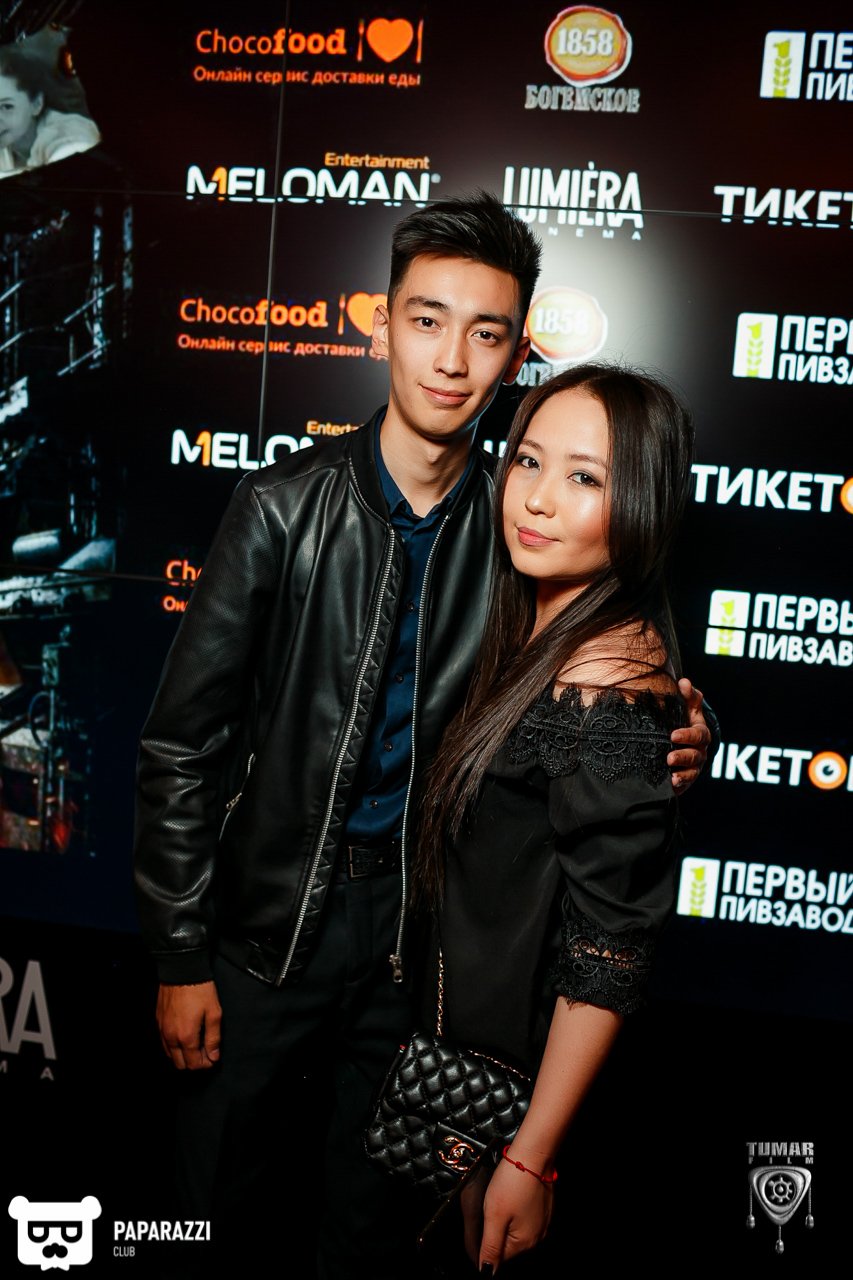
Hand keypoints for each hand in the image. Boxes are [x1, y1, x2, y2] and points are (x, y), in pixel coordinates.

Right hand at [156, 981, 221, 1069]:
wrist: (181, 970)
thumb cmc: (199, 990)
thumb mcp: (214, 1013)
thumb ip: (213, 1038)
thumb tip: (213, 1056)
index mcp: (186, 1037)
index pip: (194, 1064)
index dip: (206, 1064)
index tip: (213, 1057)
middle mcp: (171, 1037)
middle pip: (180, 1064)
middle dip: (194, 1062)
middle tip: (205, 1051)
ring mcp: (162, 1030)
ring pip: (170, 1055)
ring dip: (183, 1055)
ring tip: (196, 1043)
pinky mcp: (158, 1021)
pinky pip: (164, 1043)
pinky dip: (174, 1045)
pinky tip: (184, 1035)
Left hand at [478, 1153, 553, 1270]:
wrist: (532, 1154)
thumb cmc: (511, 1183)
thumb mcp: (494, 1216)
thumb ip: (491, 1247)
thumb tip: (487, 1273)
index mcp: (524, 1243)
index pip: (498, 1258)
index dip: (484, 1244)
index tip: (480, 1223)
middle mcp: (537, 1238)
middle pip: (508, 1245)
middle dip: (495, 1232)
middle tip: (488, 1208)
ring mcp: (543, 1223)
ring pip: (516, 1231)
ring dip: (505, 1221)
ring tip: (498, 1200)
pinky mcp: (544, 1210)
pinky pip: (525, 1219)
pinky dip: (515, 1212)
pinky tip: (510, 1197)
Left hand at [668, 677, 710, 792]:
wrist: (679, 741)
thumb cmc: (682, 720)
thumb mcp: (687, 707)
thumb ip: (687, 695)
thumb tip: (684, 682)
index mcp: (700, 733)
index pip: (698, 735)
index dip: (687, 735)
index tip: (673, 735)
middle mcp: (699, 751)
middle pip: (694, 755)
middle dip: (683, 756)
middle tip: (669, 757)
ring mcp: (693, 767)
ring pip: (691, 772)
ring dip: (682, 774)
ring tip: (670, 774)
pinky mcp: (685, 779)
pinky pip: (684, 784)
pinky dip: (679, 785)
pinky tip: (670, 786)